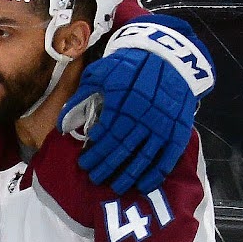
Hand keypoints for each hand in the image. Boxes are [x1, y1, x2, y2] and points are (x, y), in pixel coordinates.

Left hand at [63, 15, 213, 191]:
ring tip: (116, 187)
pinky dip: (156, 173)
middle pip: (121, 149)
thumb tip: (63, 125)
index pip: (105, 135)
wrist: (170, 54)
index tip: (84, 163)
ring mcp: (163, 124)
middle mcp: (143, 115)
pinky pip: (168, 157)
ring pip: (143, 157)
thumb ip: (81, 97)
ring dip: (128, 175)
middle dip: (106, 167)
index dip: (94, 152)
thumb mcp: (101, 72)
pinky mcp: (179, 129)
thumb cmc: (130, 64)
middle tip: (94, 178)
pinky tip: (144, 185)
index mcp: (122, 101)